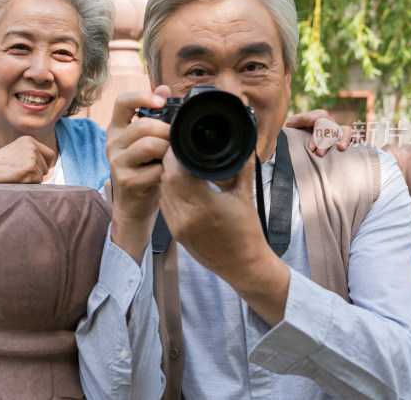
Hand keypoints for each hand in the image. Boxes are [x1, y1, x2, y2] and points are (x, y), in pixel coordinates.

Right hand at [0, 136, 54, 183]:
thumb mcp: (14, 153)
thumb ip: (29, 155)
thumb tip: (48, 168)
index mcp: (28, 140)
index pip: (49, 154)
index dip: (44, 164)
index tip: (35, 170)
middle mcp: (32, 146)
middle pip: (46, 167)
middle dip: (36, 174)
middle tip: (19, 175)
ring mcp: (31, 157)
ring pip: (42, 176)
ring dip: (30, 180)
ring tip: (14, 176)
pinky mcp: (30, 169)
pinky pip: (37, 183)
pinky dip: (28, 185)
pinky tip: (15, 180)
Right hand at [106, 85, 171, 262]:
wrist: (134, 205)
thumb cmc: (144, 168)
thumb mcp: (145, 140)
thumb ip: (153, 114)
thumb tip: (165, 88)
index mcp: (117, 128)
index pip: (123, 102)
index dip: (143, 97)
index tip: (162, 102)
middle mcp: (112, 143)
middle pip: (143, 125)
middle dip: (167, 131)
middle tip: (178, 140)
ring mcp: (117, 163)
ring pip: (150, 146)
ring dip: (169, 150)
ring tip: (173, 156)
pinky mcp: (127, 181)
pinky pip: (155, 169)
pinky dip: (168, 171)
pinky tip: (168, 174)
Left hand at [158, 148, 289, 324]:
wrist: (243, 266)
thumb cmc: (247, 233)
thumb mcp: (246, 196)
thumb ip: (241, 167)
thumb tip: (243, 143)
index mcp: (205, 207)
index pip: (176, 173)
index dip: (174, 156)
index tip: (181, 145)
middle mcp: (187, 218)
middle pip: (166, 180)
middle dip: (169, 163)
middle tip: (179, 151)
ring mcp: (178, 228)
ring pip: (163, 192)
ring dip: (167, 177)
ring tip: (179, 166)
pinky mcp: (175, 234)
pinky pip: (165, 205)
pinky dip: (169, 192)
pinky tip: (179, 185)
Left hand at [285, 110, 351, 154]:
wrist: (296, 134)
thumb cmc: (294, 130)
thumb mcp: (293, 124)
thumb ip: (300, 120)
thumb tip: (313, 119)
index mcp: (318, 115)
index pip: (320, 122)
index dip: (316, 135)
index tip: (311, 148)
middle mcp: (329, 121)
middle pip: (332, 128)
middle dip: (326, 141)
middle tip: (320, 154)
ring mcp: (337, 128)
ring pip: (345, 130)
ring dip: (344, 138)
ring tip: (341, 148)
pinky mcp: (342, 136)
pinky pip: (352, 134)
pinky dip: (356, 137)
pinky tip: (358, 142)